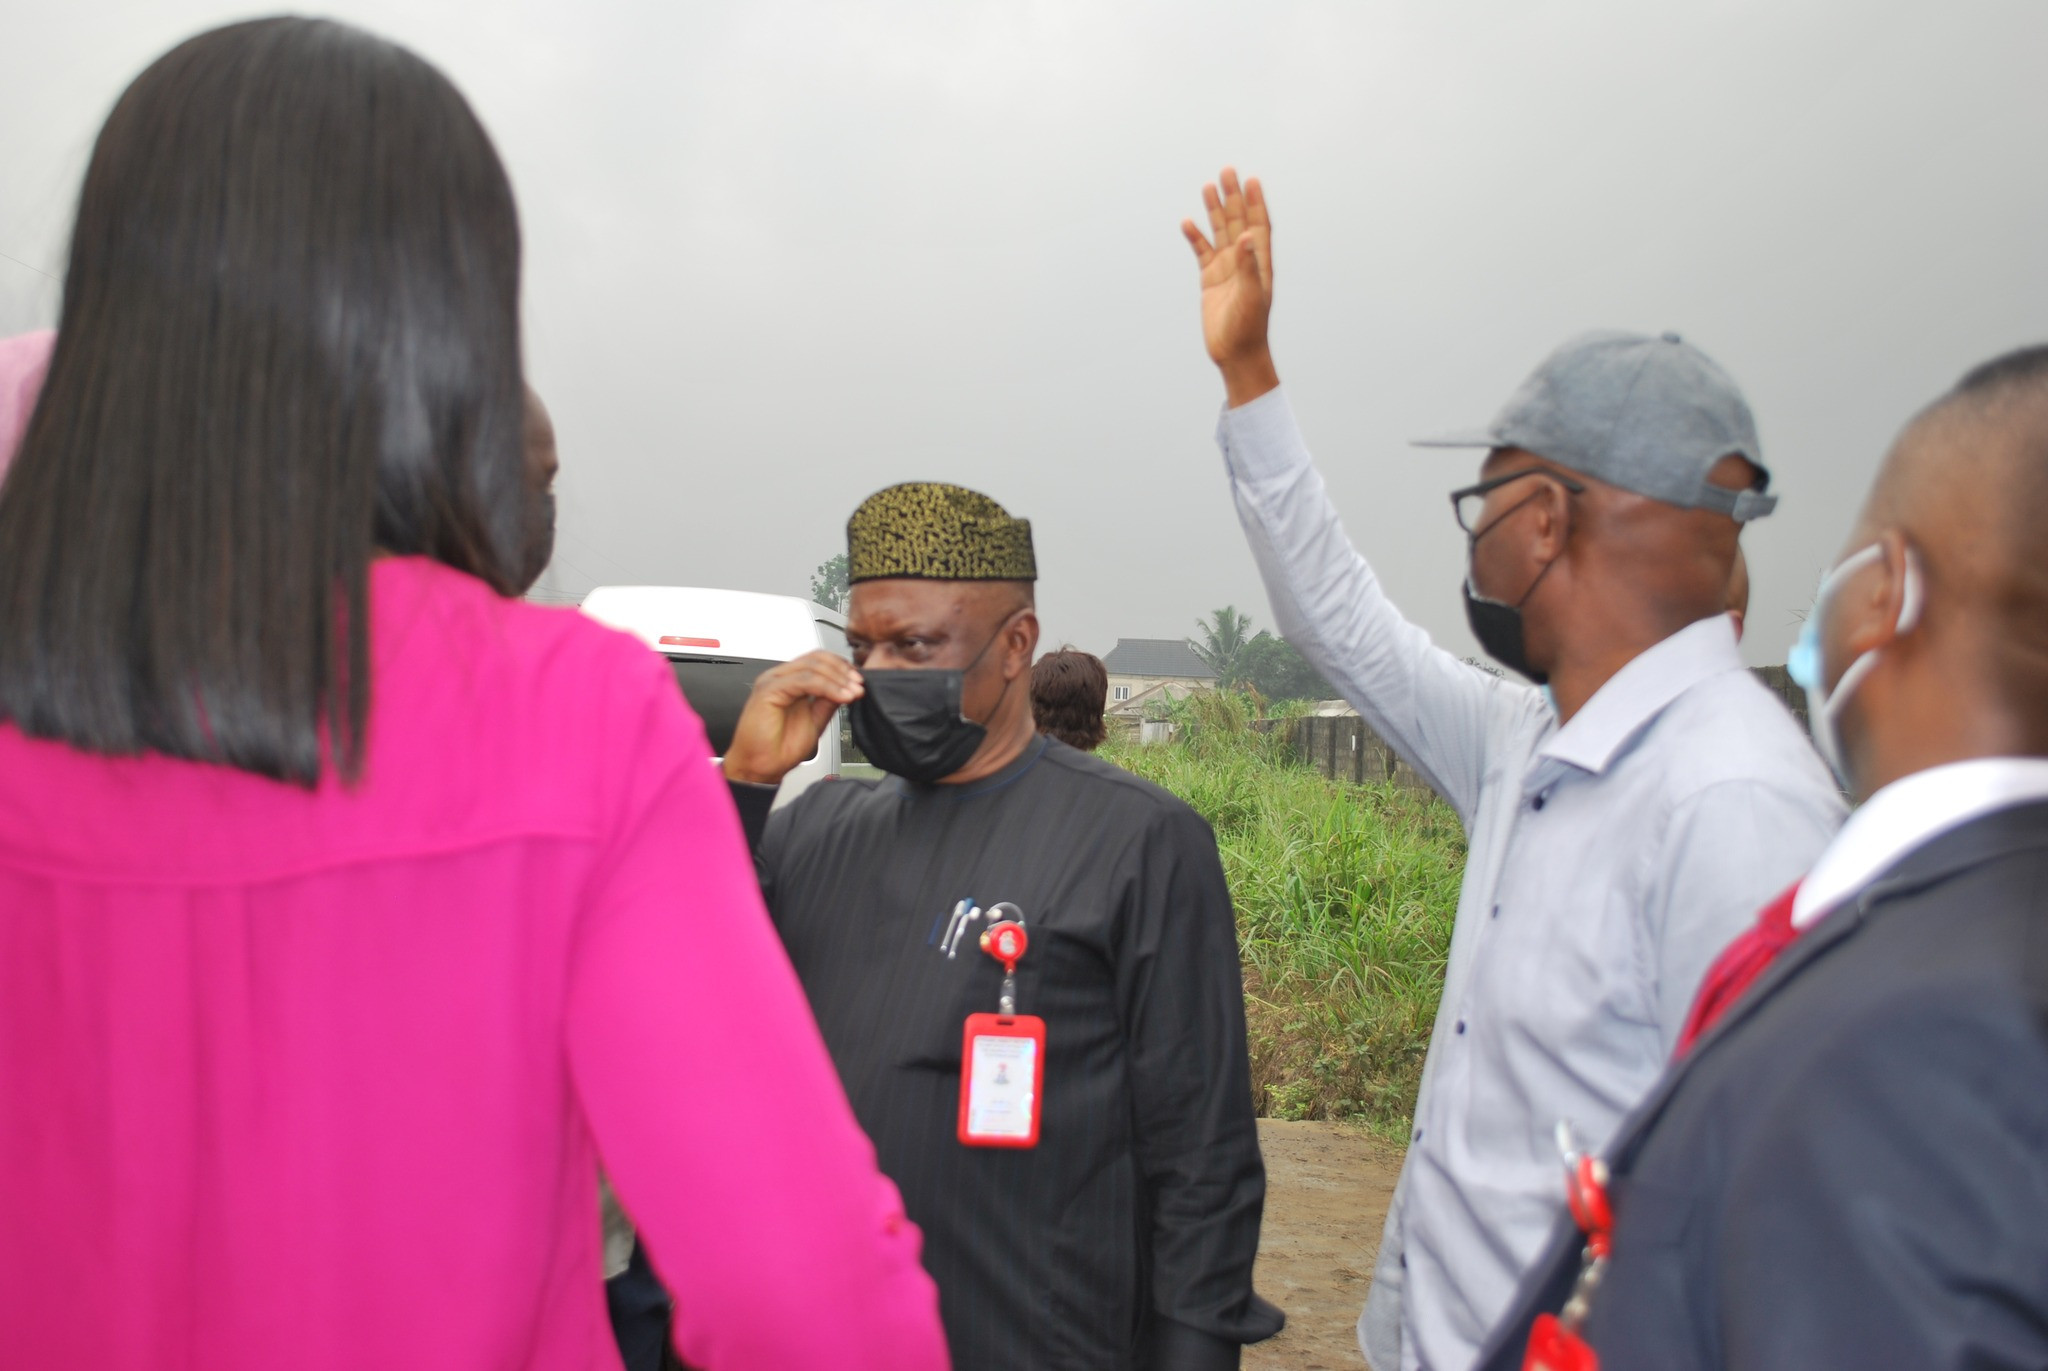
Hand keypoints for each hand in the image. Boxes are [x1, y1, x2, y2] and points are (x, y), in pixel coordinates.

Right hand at [721, 651, 863, 786]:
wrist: (761, 768)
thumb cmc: (779, 748)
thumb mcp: (816, 720)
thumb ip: (828, 702)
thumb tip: (848, 688)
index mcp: (789, 681)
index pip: (819, 660)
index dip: (842, 668)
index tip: (859, 682)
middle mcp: (780, 677)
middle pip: (817, 659)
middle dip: (843, 672)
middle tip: (859, 686)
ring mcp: (773, 681)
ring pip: (812, 667)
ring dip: (838, 679)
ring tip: (853, 693)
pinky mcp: (768, 690)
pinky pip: (803, 680)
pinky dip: (827, 687)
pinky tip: (841, 697)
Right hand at [1181, 167, 1278, 406]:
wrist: (1236, 354)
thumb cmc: (1249, 328)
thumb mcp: (1250, 296)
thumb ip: (1249, 265)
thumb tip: (1249, 235)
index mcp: (1259, 263)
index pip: (1259, 226)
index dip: (1256, 203)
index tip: (1251, 180)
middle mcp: (1244, 262)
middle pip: (1238, 222)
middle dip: (1233, 197)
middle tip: (1227, 171)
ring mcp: (1227, 270)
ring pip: (1220, 233)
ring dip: (1215, 211)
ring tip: (1208, 186)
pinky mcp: (1210, 280)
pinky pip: (1202, 253)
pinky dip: (1195, 238)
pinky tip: (1187, 222)